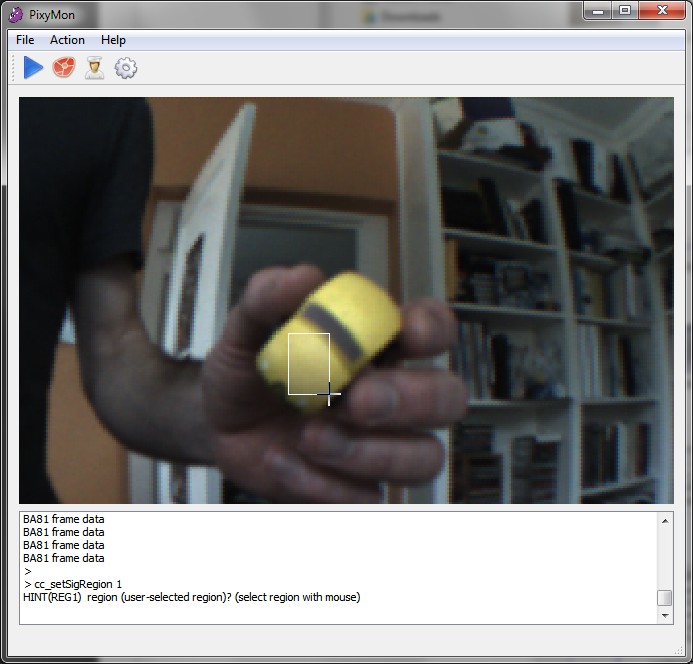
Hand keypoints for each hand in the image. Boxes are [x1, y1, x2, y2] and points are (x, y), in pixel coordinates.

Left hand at [201, 265, 467, 501]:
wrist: (218, 423)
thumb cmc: (251, 370)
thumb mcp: (247, 327)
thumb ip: (268, 297)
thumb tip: (304, 277)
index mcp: (377, 346)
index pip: (434, 329)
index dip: (434, 330)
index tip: (407, 334)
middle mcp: (392, 394)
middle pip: (448, 398)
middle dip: (410, 400)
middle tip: (357, 400)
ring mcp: (381, 445)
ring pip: (424, 458)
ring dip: (369, 452)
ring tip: (309, 437)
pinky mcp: (358, 487)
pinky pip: (368, 497)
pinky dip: (323, 484)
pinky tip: (283, 461)